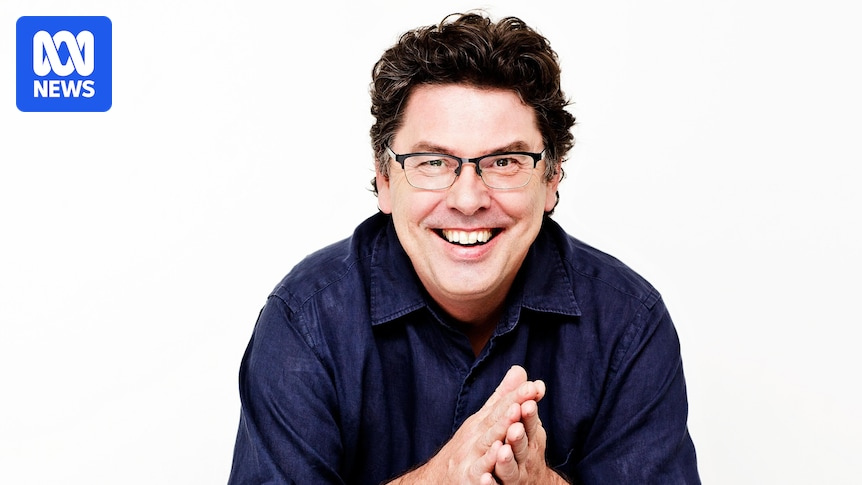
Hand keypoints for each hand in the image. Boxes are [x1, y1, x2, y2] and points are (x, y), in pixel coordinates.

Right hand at [388, 366, 544, 483]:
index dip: (518, 397)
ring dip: (498, 439)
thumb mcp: (485, 419)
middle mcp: (476, 438)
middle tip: (525, 401)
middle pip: (495, 425)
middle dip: (510, 413)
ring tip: (513, 429)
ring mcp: (471, 459)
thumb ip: (503, 397)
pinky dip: (483, 478)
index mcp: (483, 423)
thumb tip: (520, 370)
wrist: (438, 478)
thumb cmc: (467, 447)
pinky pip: (476, 478)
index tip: (535, 386)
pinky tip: (488, 476)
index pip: (503, 407)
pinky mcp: (467, 480)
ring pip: (487, 449)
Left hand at [490, 396, 566, 483]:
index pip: (528, 423)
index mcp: (527, 437)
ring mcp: (513, 475)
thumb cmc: (522, 448)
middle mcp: (523, 457)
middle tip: (515, 427)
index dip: (528, 415)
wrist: (529, 483)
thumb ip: (518, 398)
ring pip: (510, 469)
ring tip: (503, 451)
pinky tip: (485, 479)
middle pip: (521, 446)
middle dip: (519, 436)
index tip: (527, 403)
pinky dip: (491, 484)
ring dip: (507, 460)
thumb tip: (518, 369)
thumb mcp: (522, 422)